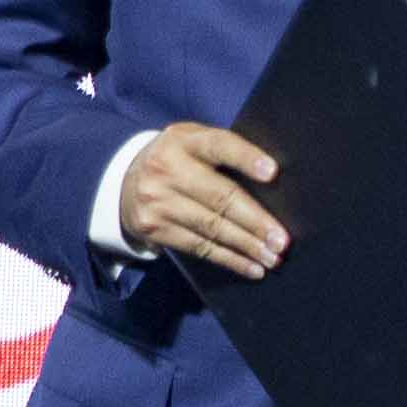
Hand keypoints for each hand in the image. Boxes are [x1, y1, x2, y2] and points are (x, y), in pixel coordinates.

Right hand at [118, 123, 286, 276]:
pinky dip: (229, 259)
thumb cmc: (178, 159)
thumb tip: (274, 183)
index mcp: (184, 139)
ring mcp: (157, 200)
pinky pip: (199, 247)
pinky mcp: (154, 228)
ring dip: (247, 246)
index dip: (245, 158)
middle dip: (255, 221)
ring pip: (211, 227)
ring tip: (273, 258)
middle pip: (219, 196)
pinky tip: (251, 267)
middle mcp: (167, 168)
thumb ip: (224, 152)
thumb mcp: (193, 142)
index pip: (218, 145)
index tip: (272, 173)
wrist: (124, 182)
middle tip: (281, 240)